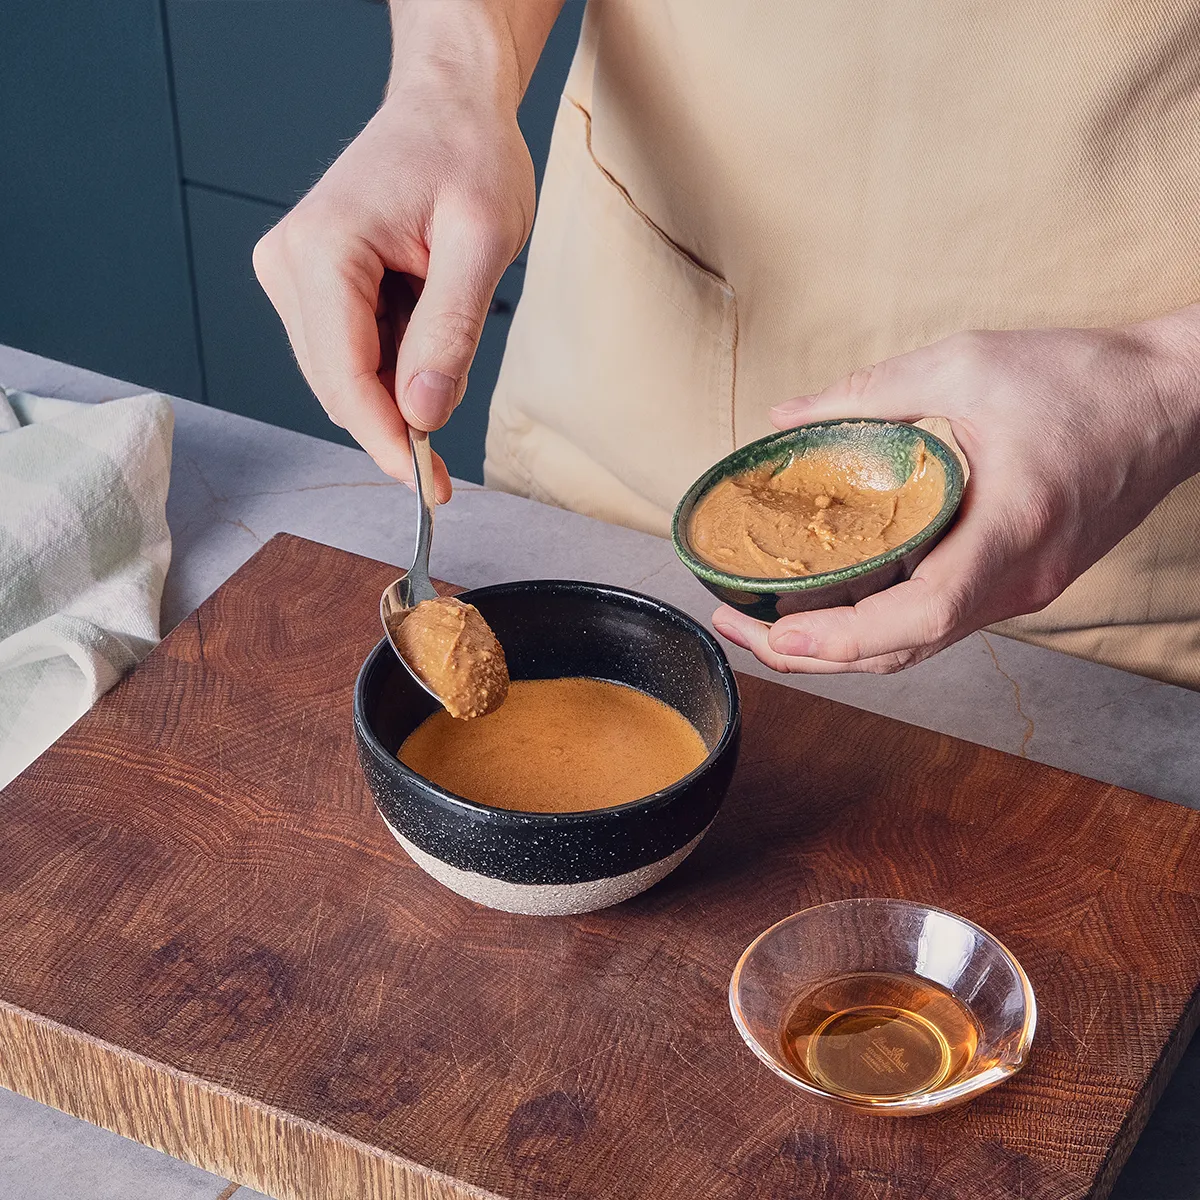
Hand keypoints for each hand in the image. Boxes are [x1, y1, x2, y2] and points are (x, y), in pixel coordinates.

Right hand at [253, 37, 535, 500]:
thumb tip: (422, 414)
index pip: (344, 377)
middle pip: (337, 386)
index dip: (386, 442)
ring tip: (448, 356)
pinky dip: (390, 370)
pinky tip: (425, 339)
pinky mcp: (310, 282)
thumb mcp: (481, 242)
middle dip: (392, 430)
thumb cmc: (468, 154)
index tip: (427, 487)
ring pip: (341, 377)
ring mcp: (292, 273)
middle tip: (446, 470)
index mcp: (322, 250)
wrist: (449, 105)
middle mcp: (289, 264)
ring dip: (394, 396)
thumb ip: (450, 332)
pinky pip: (348, 354)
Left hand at [711, 315, 1199, 673]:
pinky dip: (878, 623)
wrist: (1174, 402)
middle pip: (903, 650)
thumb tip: (783, 419)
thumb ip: (867, 393)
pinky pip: (938, 620)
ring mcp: (1021, 590)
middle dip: (813, 655)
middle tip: (737, 629)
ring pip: (918, 645)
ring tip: (766, 622)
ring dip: (840, 646)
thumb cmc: (1083, 380)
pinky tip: (830, 601)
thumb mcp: (966, 365)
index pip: (918, 616)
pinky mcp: (1018, 582)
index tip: (774, 635)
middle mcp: (1016, 578)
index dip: (839, 639)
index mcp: (1010, 527)